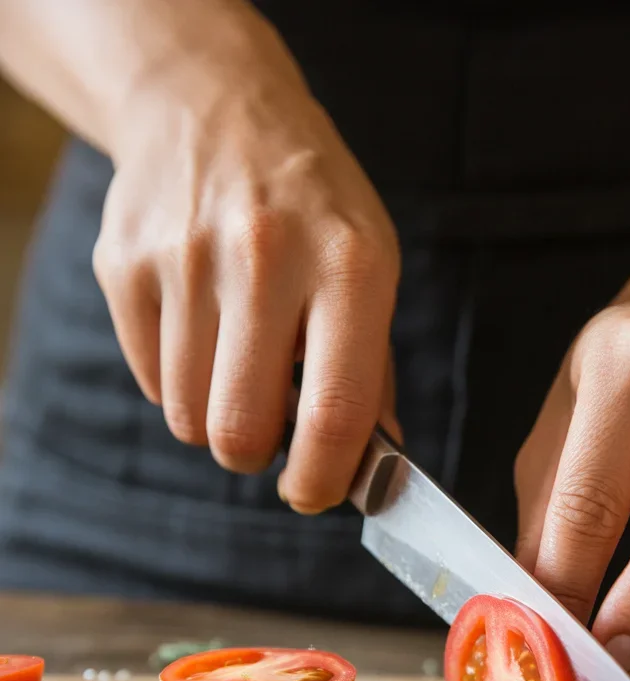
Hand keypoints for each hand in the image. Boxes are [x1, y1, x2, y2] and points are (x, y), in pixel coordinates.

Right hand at [92, 10, 398, 510]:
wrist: (213, 107)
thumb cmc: (310, 203)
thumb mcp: (370, 265)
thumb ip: (373, 370)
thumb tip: (372, 464)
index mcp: (348, 266)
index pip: (334, 414)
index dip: (323, 479)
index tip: (314, 492)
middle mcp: (264, 259)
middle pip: (241, 432)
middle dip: (256, 457)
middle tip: (270, 433)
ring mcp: (185, 259)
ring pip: (188, 418)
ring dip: (217, 416)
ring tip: (239, 363)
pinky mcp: (124, 265)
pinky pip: (150, 382)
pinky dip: (178, 381)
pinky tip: (202, 330)